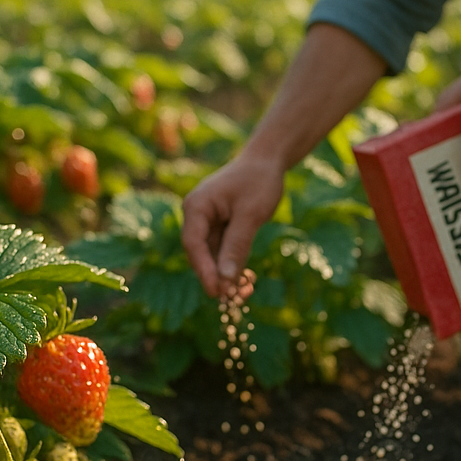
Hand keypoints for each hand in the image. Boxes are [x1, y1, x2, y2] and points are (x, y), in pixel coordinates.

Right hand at [181, 152, 285, 296]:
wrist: (267, 161)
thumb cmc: (258, 181)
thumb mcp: (251, 214)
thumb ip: (237, 245)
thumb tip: (225, 279)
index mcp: (196, 206)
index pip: (193, 243)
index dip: (203, 270)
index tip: (216, 291)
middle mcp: (197, 215)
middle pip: (201, 253)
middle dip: (215, 276)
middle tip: (232, 299)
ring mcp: (208, 221)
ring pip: (213, 255)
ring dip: (226, 274)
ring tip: (242, 294)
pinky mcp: (220, 227)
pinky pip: (223, 250)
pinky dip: (233, 264)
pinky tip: (246, 280)